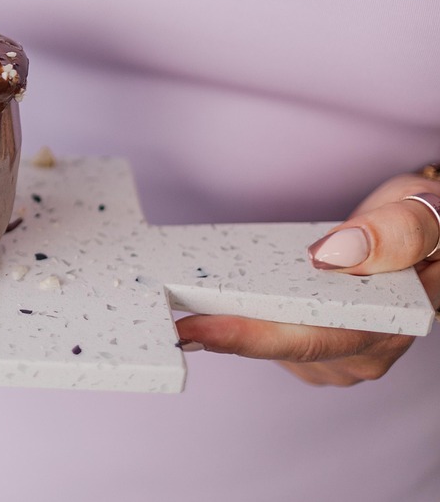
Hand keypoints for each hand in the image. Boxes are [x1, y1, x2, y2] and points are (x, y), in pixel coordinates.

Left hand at [175, 172, 439, 385]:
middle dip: (216, 333)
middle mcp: (362, 352)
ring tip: (175, 301)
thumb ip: (392, 234)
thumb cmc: (428, 223)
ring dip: (223, 327)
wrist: (430, 233)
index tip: (194, 328)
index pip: (306, 337)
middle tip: (158, 316)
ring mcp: (338, 355)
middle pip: (276, 347)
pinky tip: (205, 301)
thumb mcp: (424, 215)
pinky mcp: (316, 346)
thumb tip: (331, 254)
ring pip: (267, 346)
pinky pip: (266, 336)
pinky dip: (236, 319)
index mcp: (387, 325)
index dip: (246, 336)